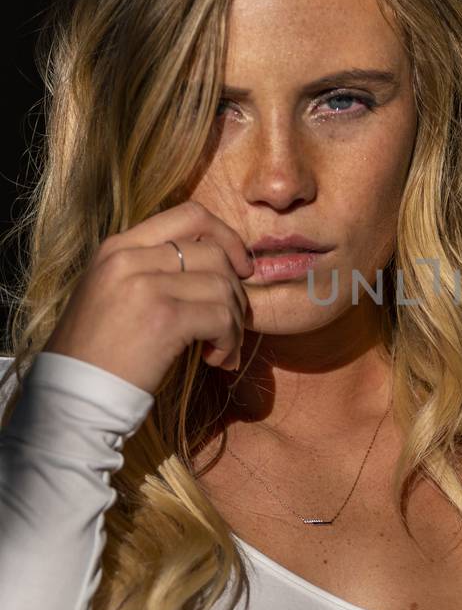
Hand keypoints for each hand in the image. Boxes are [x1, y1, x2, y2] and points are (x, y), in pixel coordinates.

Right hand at [43, 199, 254, 395]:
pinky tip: (215, 359)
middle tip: (230, 320)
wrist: (74, 394)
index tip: (239, 267)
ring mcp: (145, 286)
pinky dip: (229, 340)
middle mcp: (129, 258)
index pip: (188, 214)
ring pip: (222, 285)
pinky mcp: (164, 318)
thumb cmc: (98, 352)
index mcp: (118, 247)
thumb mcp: (112, 292)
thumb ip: (152, 270)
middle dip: (234, 288)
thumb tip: (216, 267)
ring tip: (221, 346)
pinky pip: (221, 317)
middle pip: (213, 251)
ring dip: (233, 320)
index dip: (225, 236)